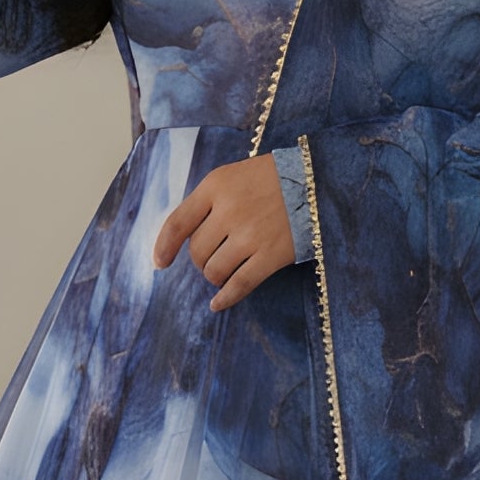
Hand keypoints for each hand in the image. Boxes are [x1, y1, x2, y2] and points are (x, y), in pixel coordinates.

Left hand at [153, 157, 294, 311]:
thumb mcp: (234, 175)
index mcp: (216, 186)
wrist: (319, 179)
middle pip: (197, 252)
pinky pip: (240, 284)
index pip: (177, 223)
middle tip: (213, 257)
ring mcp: (251, 235)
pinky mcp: (272, 255)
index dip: (164, 247)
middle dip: (201, 261)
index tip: (160, 264)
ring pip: (215, 271)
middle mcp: (229, 211)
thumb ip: (210, 201)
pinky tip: (218, 304)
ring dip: (215, 277)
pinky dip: (226, 298)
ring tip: (225, 270)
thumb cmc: (273, 178)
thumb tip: (185, 237)